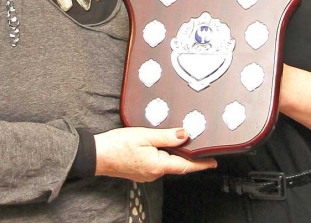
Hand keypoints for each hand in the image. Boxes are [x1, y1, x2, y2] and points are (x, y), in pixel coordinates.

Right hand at [94, 127, 216, 181]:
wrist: (97, 155)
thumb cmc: (117, 145)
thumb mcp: (145, 135)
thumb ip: (167, 136)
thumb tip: (185, 135)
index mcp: (158, 165)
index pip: (185, 166)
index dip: (201, 164)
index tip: (213, 162)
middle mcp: (154, 173)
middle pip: (176, 164)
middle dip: (186, 155)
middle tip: (196, 144)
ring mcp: (146, 174)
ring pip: (166, 163)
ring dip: (173, 154)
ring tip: (177, 140)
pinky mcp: (139, 171)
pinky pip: (156, 163)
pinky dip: (162, 155)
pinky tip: (159, 145)